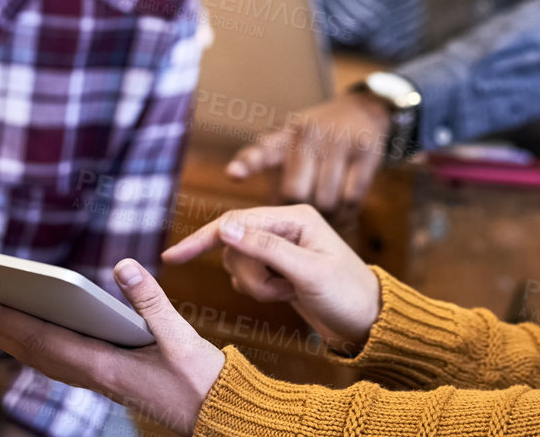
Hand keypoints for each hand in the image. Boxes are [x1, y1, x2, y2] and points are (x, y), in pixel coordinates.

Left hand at [0, 259, 225, 436]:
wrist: (217, 414)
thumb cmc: (200, 379)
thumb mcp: (179, 336)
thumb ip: (150, 300)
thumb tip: (124, 264)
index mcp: (104, 368)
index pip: (41, 339)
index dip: (4, 318)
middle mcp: (92, 377)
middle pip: (30, 350)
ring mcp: (97, 380)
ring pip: (39, 357)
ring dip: (6, 337)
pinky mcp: (105, 379)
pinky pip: (55, 360)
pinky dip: (31, 345)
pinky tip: (24, 335)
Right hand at [162, 204, 380, 356]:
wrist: (367, 323)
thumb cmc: (347, 294)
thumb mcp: (308, 272)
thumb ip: (266, 248)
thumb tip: (225, 228)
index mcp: (294, 216)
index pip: (236, 222)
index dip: (202, 239)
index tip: (173, 258)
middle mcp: (284, 226)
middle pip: (234, 244)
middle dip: (249, 274)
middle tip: (279, 289)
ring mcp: (280, 247)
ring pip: (238, 263)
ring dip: (256, 285)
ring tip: (288, 292)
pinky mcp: (277, 266)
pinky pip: (248, 276)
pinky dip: (260, 290)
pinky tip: (287, 295)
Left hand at [226, 92, 391, 213]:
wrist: (362, 111)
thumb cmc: (316, 138)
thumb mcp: (289, 141)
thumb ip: (271, 170)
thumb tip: (260, 217)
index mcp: (284, 136)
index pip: (261, 151)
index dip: (246, 164)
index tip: (232, 175)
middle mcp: (308, 135)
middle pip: (295, 192)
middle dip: (298, 213)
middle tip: (301, 224)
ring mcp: (338, 142)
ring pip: (326, 200)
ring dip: (326, 218)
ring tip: (324, 223)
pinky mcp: (365, 154)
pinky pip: (352, 198)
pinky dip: (347, 214)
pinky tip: (343, 219)